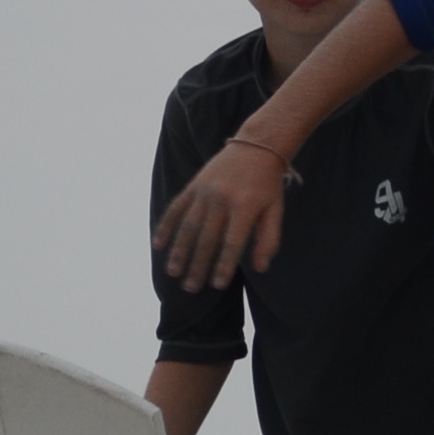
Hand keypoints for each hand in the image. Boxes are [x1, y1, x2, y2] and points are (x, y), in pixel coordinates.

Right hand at [156, 142, 289, 289]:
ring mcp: (204, 191)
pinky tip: (158, 244)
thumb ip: (269, 239)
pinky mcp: (194, 185)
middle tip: (191, 288)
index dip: (224, 265)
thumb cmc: (268, 185)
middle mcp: (221, 199)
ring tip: (174, 272)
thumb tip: (260, 268)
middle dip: (197, 265)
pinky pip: (176, 208)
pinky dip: (166, 226)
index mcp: (245, 206)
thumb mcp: (275, 210)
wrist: (256, 146)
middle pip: (206, 238)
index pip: (232, 242)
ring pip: (188, 226)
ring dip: (179, 251)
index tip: (217, 285)